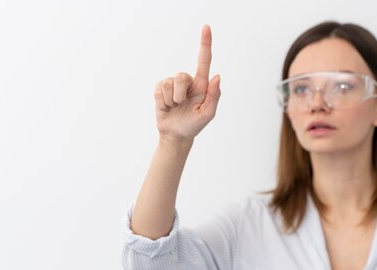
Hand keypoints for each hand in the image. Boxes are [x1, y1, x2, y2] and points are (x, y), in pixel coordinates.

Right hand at [153, 24, 220, 142]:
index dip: (205, 43)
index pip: (204, 60)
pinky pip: (159, 90)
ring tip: (175, 107)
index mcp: (201, 85)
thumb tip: (217, 76)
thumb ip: (214, 96)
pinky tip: (166, 106)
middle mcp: (187, 81)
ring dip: (171, 100)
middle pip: (181, 76)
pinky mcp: (160, 89)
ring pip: (169, 83)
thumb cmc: (193, 124)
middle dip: (180, 94)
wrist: (176, 135)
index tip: (206, 27)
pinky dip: (162, 102)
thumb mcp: (208, 114)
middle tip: (181, 105)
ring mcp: (173, 84)